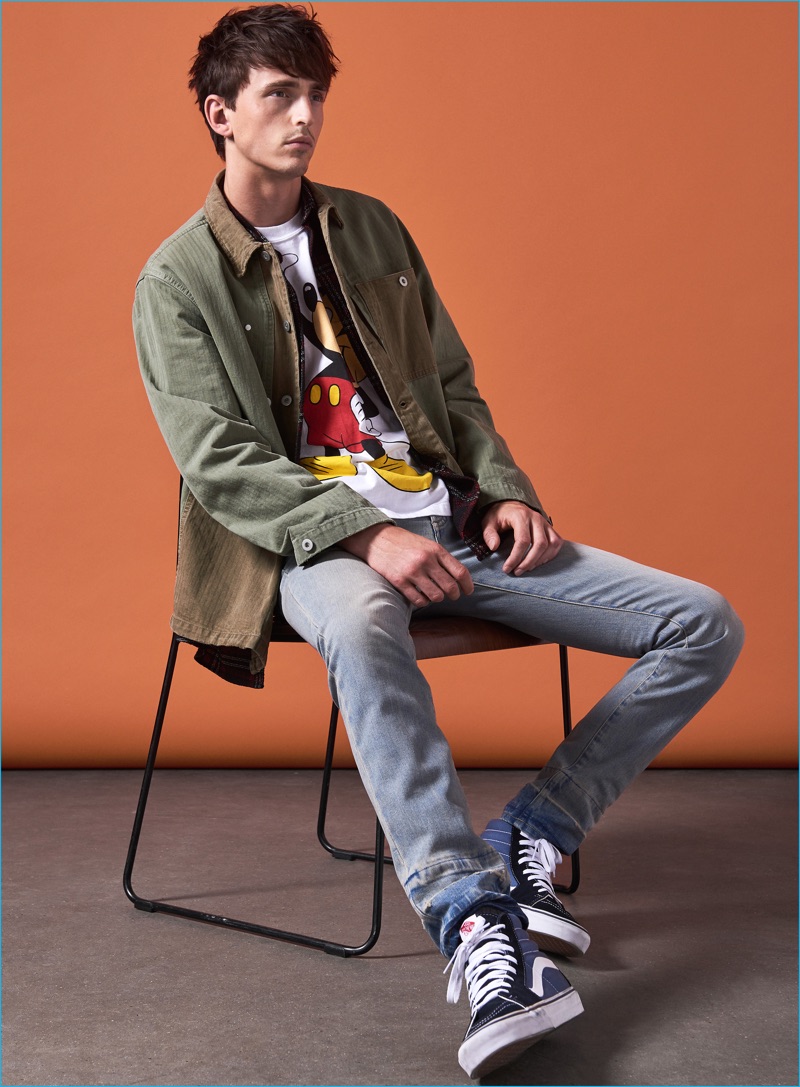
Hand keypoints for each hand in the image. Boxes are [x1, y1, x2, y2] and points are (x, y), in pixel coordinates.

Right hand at [339, 524, 473, 606]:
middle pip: (450, 587)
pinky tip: (421, 597)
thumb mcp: (427, 544)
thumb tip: (457, 577)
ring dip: (438, 598)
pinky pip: (418, 600)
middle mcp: (426, 561)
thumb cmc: (404, 542)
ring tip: (434, 595)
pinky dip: (423, 602)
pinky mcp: (399, 581)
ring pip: (436, 596)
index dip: (468, 585)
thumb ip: (441, 558)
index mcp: (436, 550)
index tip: (468, 591)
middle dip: (454, 595)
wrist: (377, 539)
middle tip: (452, 596)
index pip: (460, 572)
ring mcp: (412, 572)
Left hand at [482, 501, 562, 574]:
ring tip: (527, 568)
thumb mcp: (488, 522)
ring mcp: (545, 522)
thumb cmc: (499, 515)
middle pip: (540, 544)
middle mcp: (536, 518)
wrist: (510, 505)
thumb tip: (494, 547)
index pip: (523, 540)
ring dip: (540, 560)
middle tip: (517, 572)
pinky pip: (556, 542)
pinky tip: (538, 562)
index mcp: (520, 516)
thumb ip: (489, 534)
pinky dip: (550, 555)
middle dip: (529, 562)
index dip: (516, 557)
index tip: (507, 568)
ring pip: (551, 544)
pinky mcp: (550, 527)